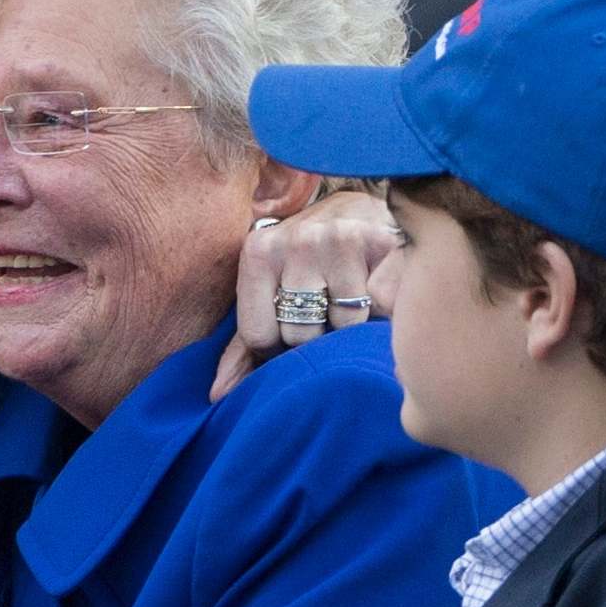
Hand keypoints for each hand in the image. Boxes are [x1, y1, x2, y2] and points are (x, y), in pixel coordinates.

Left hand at [215, 192, 395, 400]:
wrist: (358, 212)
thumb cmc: (307, 262)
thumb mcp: (269, 294)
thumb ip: (244, 346)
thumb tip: (218, 394)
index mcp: (258, 252)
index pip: (260, 336)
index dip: (278, 345)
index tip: (294, 326)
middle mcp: (295, 239)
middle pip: (301, 335)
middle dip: (317, 334)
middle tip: (328, 306)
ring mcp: (340, 237)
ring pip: (345, 325)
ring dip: (354, 322)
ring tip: (354, 293)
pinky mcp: (383, 240)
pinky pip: (380, 304)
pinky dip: (387, 306)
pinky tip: (382, 287)